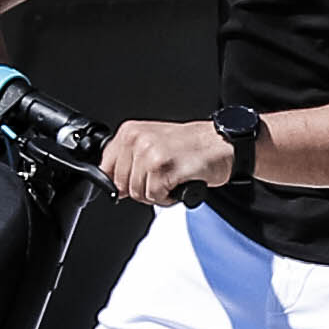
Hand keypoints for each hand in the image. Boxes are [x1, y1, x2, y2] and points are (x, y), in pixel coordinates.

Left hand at [102, 116, 236, 206]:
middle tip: (163, 178)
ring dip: (158, 194)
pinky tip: (180, 182)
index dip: (122, 181)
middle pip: (122, 185)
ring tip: (174, 178)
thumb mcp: (153, 146)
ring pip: (138, 193)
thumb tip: (115, 188)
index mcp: (130, 132)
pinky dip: (169, 197)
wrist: (222, 144)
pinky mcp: (165, 167)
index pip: (106, 168)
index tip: (139, 179)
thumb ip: (130, 163)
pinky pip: (156, 196)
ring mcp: (150, 152)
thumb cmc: (191, 147)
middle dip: (142, 189)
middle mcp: (138, 139)